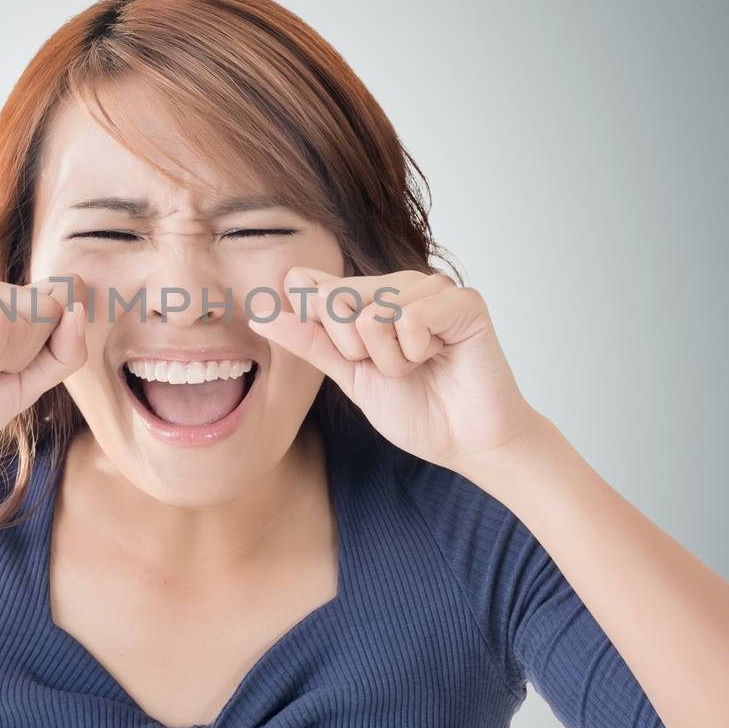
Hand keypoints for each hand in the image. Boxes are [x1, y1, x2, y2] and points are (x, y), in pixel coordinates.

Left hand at [248, 265, 545, 474]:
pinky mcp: (463, 300)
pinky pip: (410, 317)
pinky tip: (439, 358)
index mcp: (372, 297)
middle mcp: (401, 284)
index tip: (358, 359)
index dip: (326, 333)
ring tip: (420, 366)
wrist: (466, 443)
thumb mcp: (349, 374)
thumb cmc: (417, 410)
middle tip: (395, 369)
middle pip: (338, 299)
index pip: (314, 289)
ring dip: (390, 357)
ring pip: (373, 312)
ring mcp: (433, 287)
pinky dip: (416, 351)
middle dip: (357, 350)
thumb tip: (261, 313)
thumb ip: (309, 340)